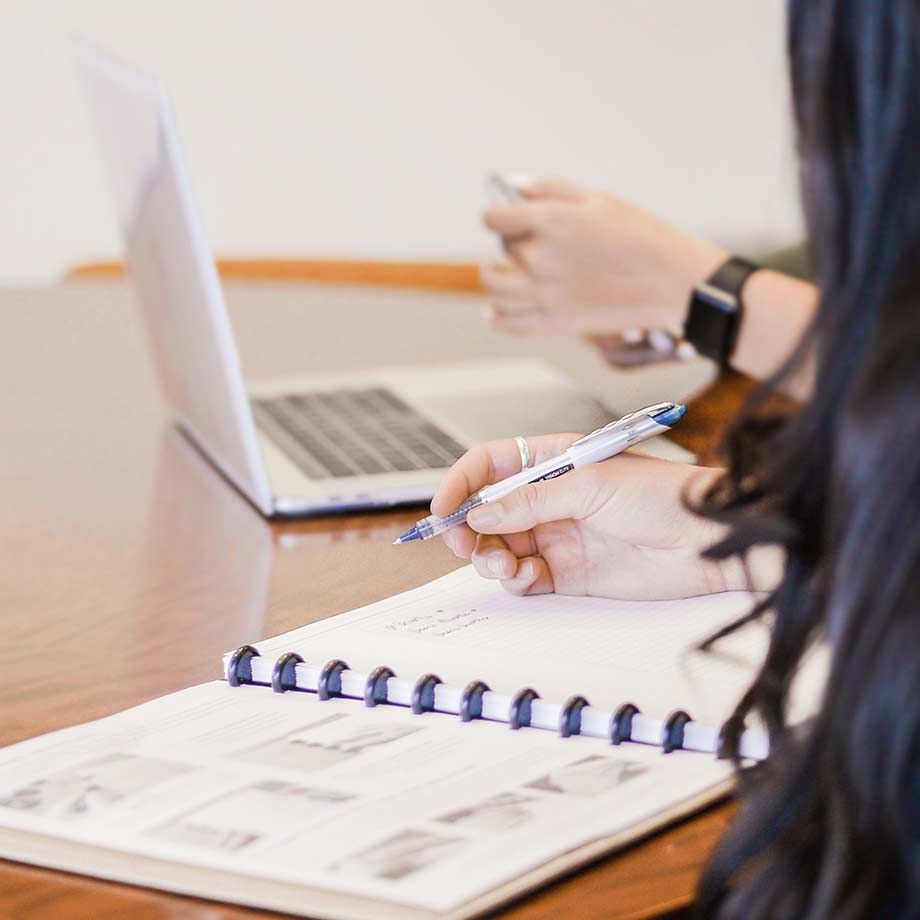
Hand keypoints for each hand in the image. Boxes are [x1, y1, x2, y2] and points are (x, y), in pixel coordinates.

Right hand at [431, 433, 744, 599]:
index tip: (441, 509)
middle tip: (464, 546)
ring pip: (498, 548)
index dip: (460, 484)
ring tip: (504, 565)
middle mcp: (548, 498)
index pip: (489, 465)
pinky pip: (523, 577)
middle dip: (468, 529)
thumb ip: (530, 502)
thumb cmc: (662, 496)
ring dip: (489, 558)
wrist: (709, 542)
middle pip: (486, 512)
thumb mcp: (590, 485)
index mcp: (551, 461)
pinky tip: (527, 577)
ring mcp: (556, 535)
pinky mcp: (567, 573)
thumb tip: (479, 515)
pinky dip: (514, 580)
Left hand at [481, 179, 726, 336]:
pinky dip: (496, 320)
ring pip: (496, 286)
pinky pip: (512, 325)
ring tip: (492, 271)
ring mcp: (546, 293)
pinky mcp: (557, 322)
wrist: (673, 282)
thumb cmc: (642, 235)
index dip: (495, 213)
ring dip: (490, 276)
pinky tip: (490, 314)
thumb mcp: (599, 199)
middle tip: (525, 238)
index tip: (499, 215)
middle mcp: (541, 257)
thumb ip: (550, 190)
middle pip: (506, 246)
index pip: (496, 217)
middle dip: (511, 239)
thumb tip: (513, 188)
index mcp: (551, 221)